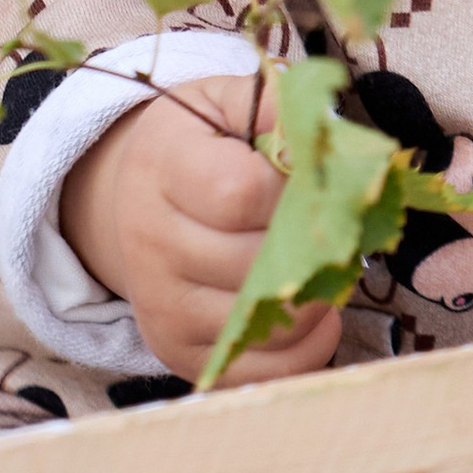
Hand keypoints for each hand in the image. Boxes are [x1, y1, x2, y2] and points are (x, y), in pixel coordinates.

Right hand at [58, 74, 346, 386]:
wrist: (140, 201)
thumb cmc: (203, 147)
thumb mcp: (230, 102)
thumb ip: (281, 106)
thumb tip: (326, 138)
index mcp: (163, 168)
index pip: (240, 193)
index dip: (294, 190)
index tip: (308, 181)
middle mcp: (150, 244)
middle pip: (257, 264)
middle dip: (314, 246)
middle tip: (332, 227)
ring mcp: (162, 306)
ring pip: (265, 323)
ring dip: (317, 299)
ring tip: (325, 266)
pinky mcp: (179, 353)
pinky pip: (262, 370)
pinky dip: (307, 348)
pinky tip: (315, 312)